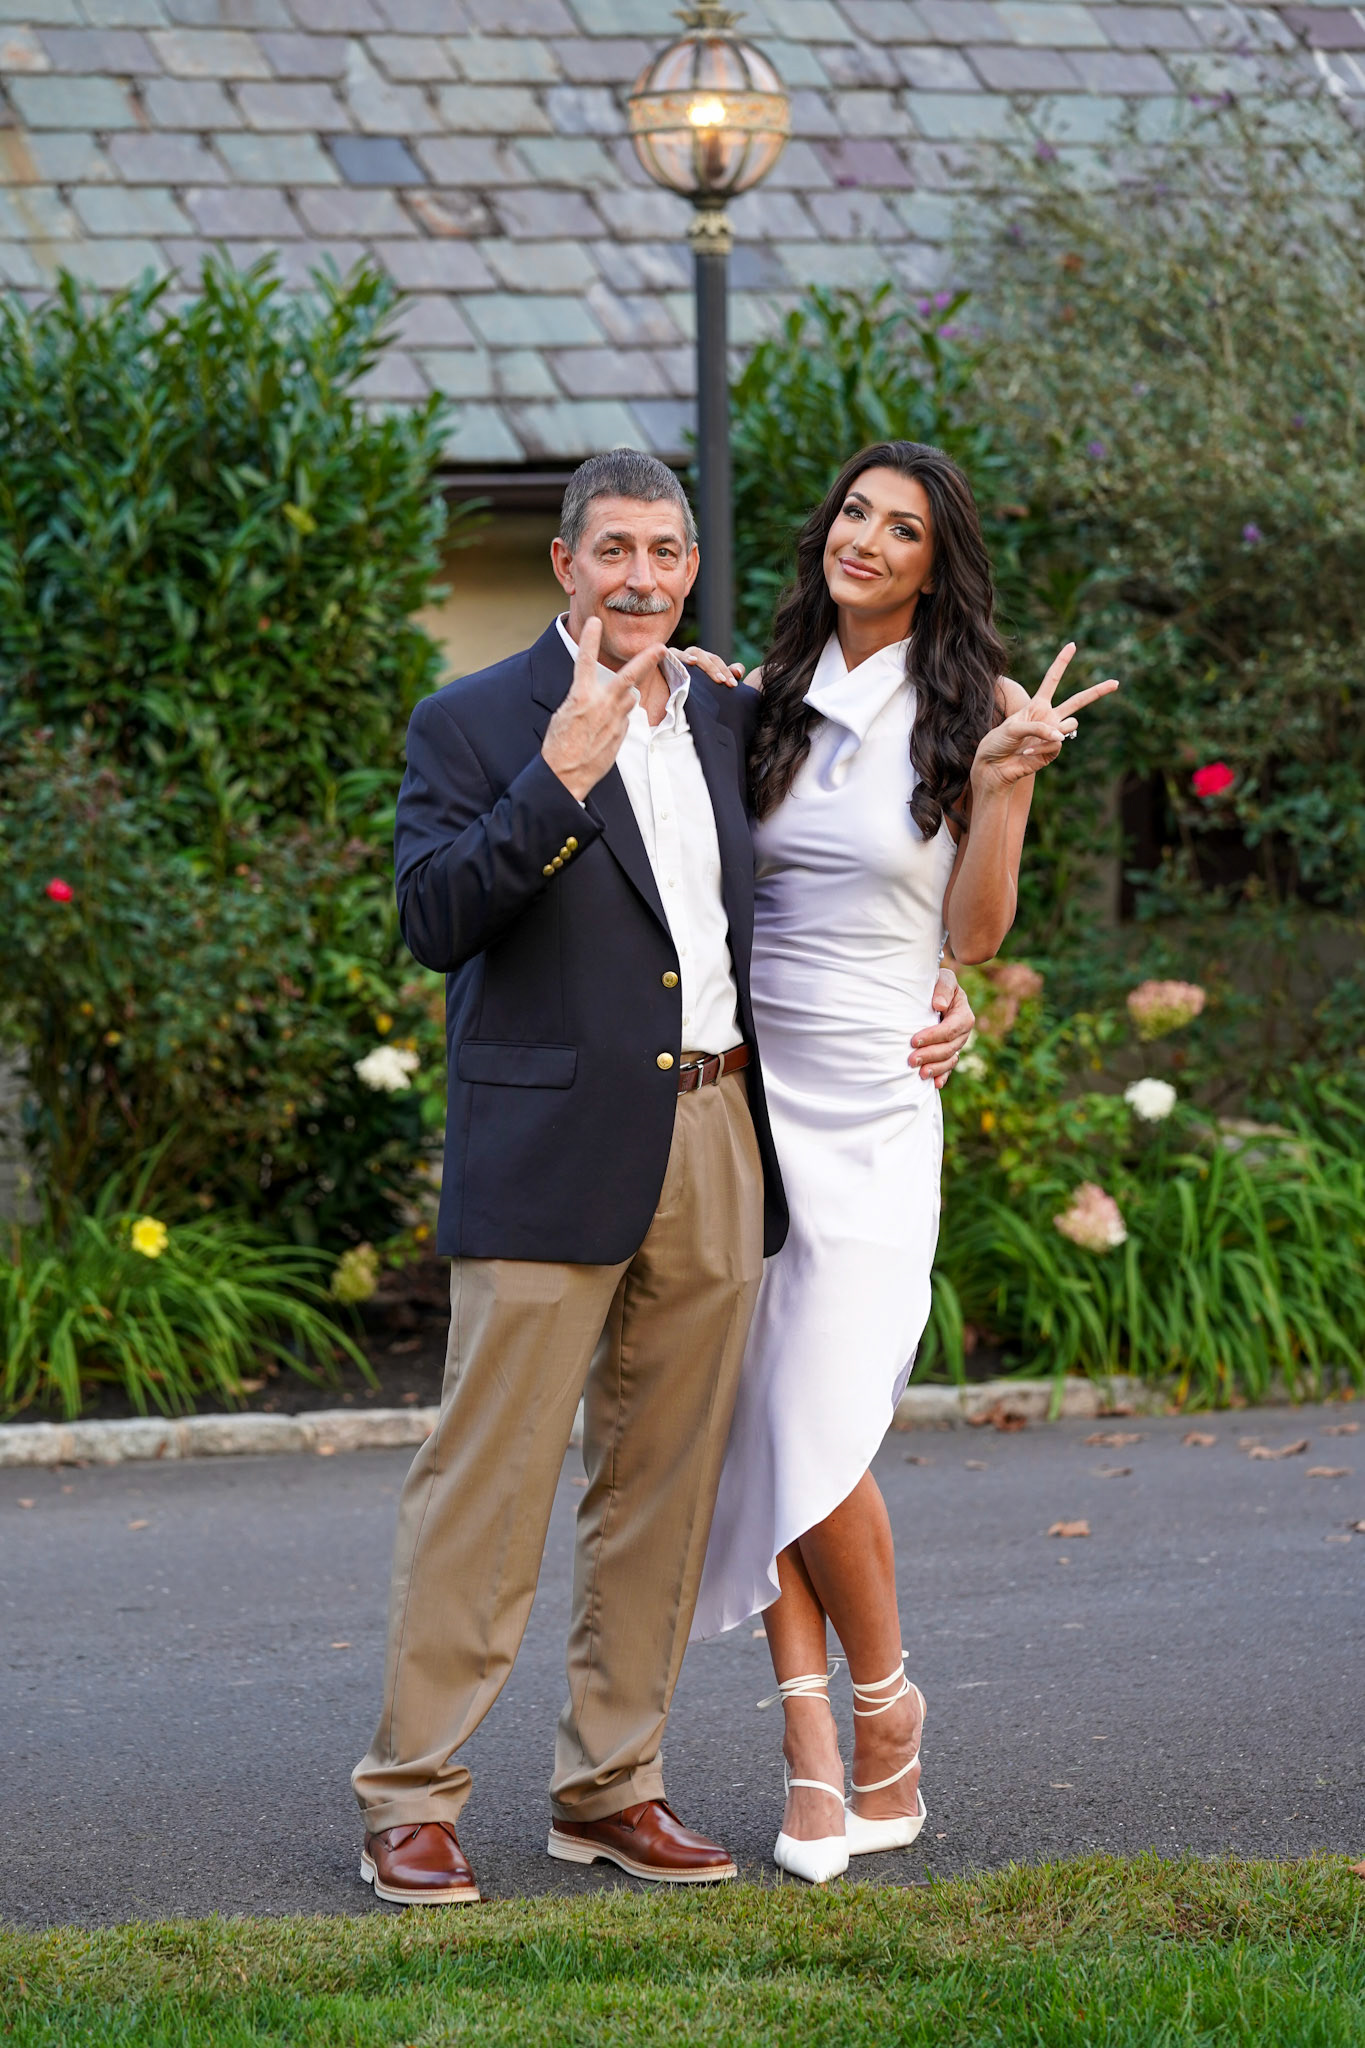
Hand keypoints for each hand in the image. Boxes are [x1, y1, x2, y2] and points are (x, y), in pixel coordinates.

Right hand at [542, 617, 665, 800]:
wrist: (565, 775)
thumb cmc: (560, 745)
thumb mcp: (564, 715)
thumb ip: (582, 698)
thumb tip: (596, 692)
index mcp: (580, 696)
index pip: (585, 660)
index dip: (590, 639)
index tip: (595, 622)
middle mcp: (600, 705)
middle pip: (629, 676)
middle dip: (647, 659)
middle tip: (661, 647)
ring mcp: (614, 720)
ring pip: (628, 699)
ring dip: (623, 698)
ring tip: (608, 709)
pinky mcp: (621, 734)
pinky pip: (624, 719)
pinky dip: (618, 719)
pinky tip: (604, 731)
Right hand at [670, 646, 746, 689]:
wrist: (672, 701)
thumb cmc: (697, 692)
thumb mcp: (714, 685)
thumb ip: (729, 676)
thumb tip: (739, 672)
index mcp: (704, 659)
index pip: (716, 661)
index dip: (726, 671)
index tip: (733, 685)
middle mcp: (692, 655)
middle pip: (704, 656)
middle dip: (713, 668)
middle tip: (722, 681)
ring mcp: (678, 657)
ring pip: (689, 652)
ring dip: (696, 660)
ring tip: (698, 664)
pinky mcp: (666, 660)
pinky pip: (671, 655)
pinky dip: (679, 657)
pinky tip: (689, 662)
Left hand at [911, 968, 974, 1088]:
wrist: (937, 992)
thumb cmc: (938, 984)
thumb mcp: (944, 979)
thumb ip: (943, 989)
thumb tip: (939, 1005)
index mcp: (963, 1015)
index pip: (950, 1029)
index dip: (933, 1036)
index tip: (914, 1040)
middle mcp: (963, 1032)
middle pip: (949, 1048)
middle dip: (930, 1055)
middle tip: (911, 1060)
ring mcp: (958, 1044)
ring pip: (950, 1060)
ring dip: (935, 1069)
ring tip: (920, 1074)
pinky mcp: (950, 1052)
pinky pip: (949, 1067)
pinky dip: (943, 1076)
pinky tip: (935, 1084)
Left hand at [970, 644, 1118, 797]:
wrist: (994, 766)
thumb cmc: (998, 742)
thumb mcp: (1012, 727)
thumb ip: (1037, 727)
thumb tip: (1061, 737)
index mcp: (1037, 704)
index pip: (1052, 679)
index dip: (1062, 662)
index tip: (1072, 644)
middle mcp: (1048, 717)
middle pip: (1078, 701)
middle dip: (1097, 691)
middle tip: (1116, 683)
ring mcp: (1053, 734)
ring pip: (1070, 725)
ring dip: (1052, 732)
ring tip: (1028, 742)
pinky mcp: (1053, 751)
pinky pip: (1057, 743)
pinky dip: (1041, 747)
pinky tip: (1026, 753)